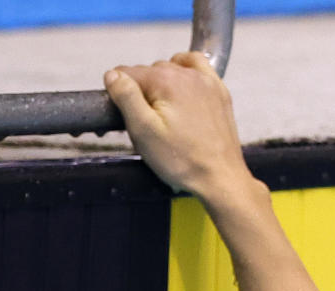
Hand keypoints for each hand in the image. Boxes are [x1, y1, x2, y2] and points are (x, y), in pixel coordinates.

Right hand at [104, 52, 251, 199]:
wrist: (221, 179)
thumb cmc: (184, 161)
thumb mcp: (142, 130)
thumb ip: (125, 96)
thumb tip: (113, 74)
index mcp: (166, 81)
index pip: (126, 73)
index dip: (121, 95)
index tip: (127, 115)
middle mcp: (189, 75)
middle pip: (149, 72)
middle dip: (143, 92)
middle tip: (148, 122)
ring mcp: (207, 83)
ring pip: (171, 69)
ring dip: (162, 85)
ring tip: (165, 114)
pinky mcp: (219, 93)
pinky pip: (198, 67)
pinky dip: (185, 72)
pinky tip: (181, 89)